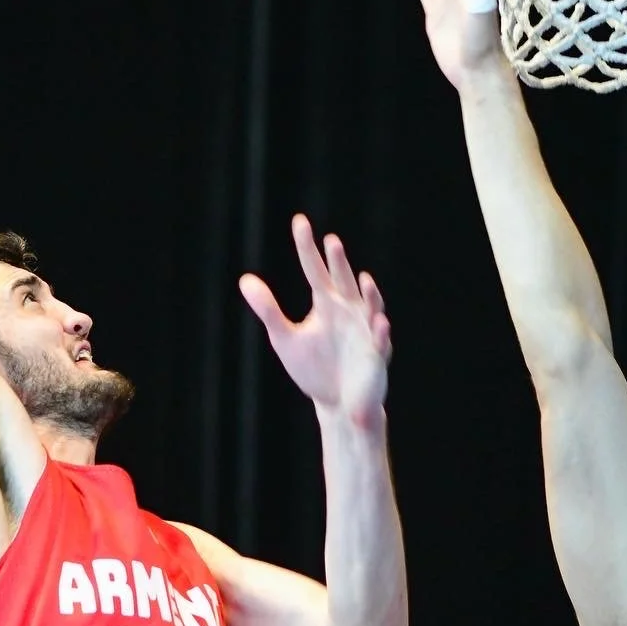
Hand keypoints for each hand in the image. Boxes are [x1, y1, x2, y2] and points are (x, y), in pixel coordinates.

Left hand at [240, 215, 391, 425]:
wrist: (339, 404)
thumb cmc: (314, 367)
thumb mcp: (285, 337)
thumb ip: (268, 309)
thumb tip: (245, 279)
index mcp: (327, 303)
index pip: (315, 269)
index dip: (307, 247)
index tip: (299, 222)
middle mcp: (349, 311)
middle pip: (344, 282)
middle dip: (339, 264)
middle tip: (331, 242)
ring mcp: (366, 332)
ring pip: (370, 308)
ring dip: (369, 295)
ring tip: (363, 279)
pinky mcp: (376, 356)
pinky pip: (381, 343)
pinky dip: (381, 334)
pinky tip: (379, 323)